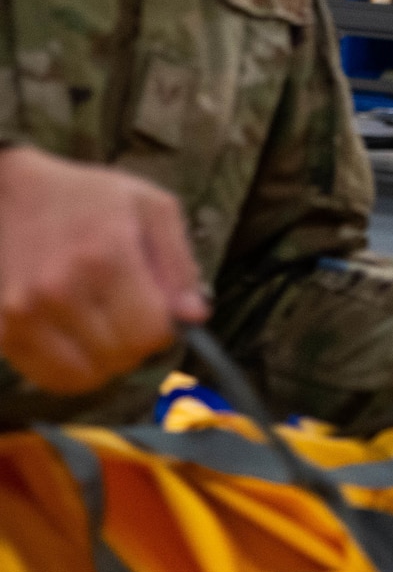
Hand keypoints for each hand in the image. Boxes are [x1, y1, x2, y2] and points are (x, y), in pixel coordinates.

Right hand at [0, 146, 207, 393]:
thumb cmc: (88, 198)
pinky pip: (50, 378)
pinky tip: (77, 337)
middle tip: (129, 314)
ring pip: (86, 376)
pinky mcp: (1, 330)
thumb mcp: (151, 208)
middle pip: (121, 357)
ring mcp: (22, 314)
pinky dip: (73, 368)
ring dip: (105, 360)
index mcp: (104, 256)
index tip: (159, 312)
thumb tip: (194, 317)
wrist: (8, 193)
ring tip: (102, 324)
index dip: (165, 329)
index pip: (150, 333)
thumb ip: (179, 264)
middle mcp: (58, 290)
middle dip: (137, 343)